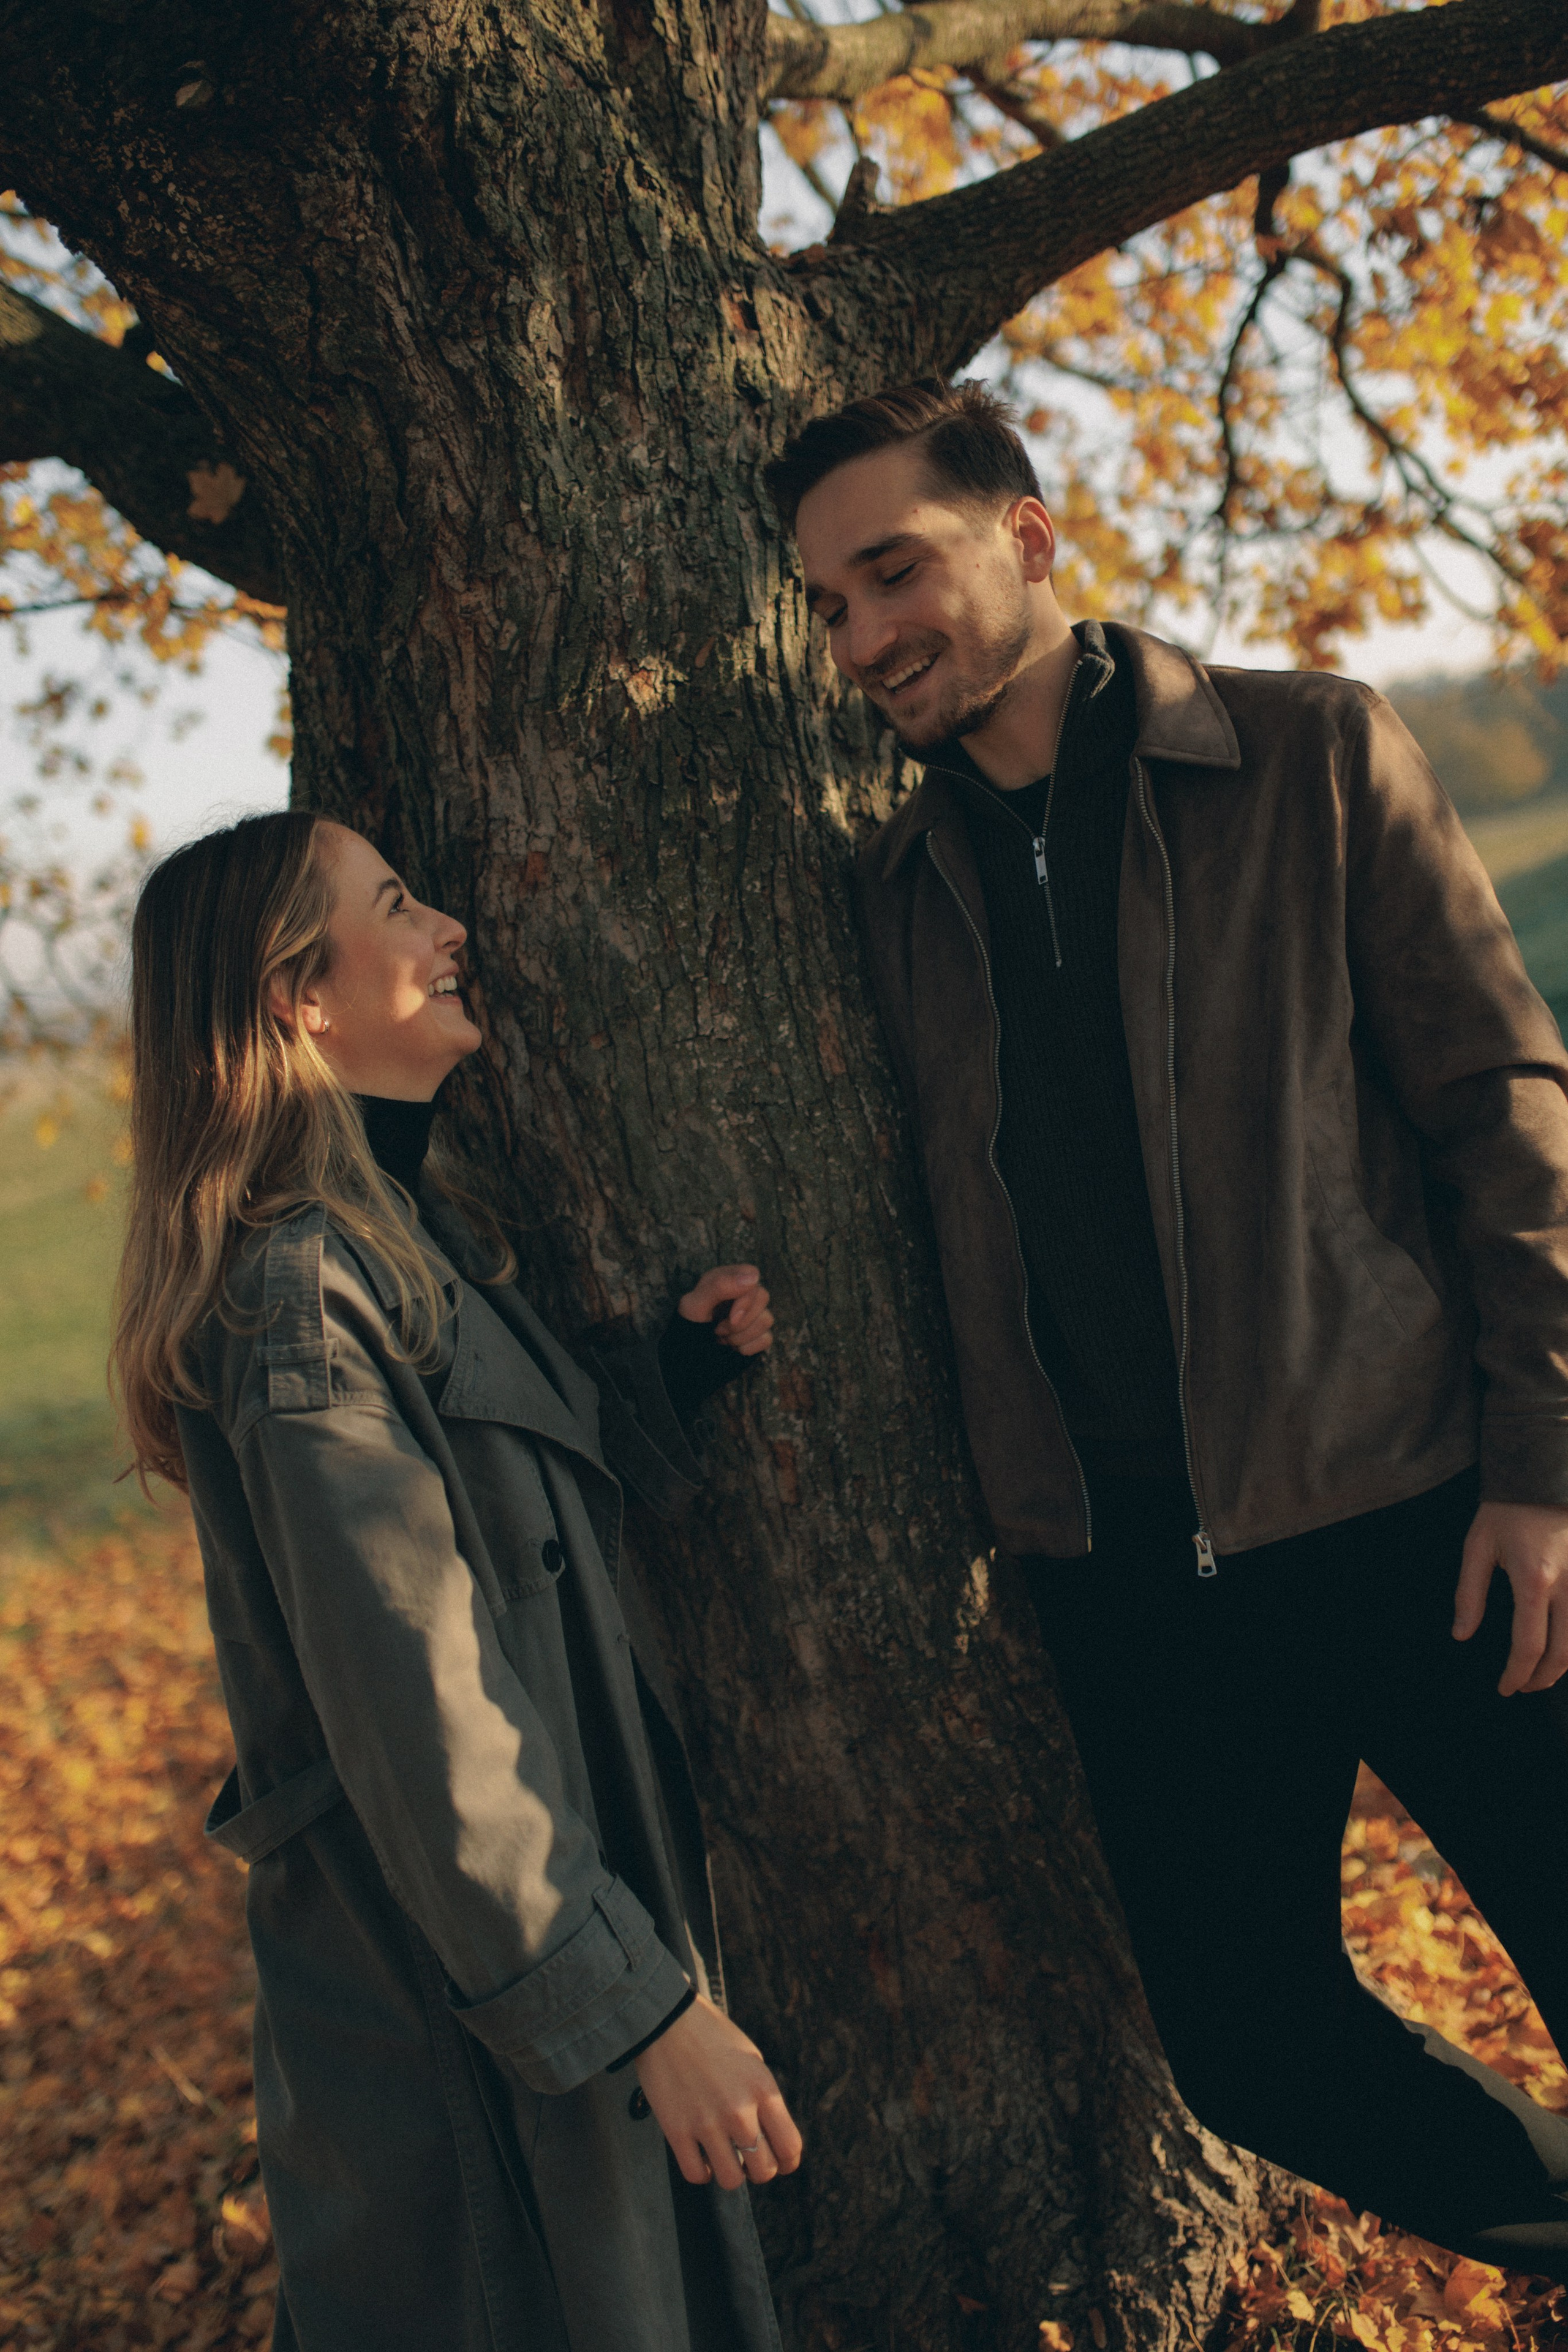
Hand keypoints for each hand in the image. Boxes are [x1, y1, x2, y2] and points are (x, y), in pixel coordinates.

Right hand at [633, 1993, 802, 2188]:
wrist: (666, 2021)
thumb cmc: (712, 2036)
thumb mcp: (752, 2060)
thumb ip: (763, 2098)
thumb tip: (769, 2137)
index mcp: (763, 2089)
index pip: (790, 2148)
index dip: (787, 2162)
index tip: (780, 2161)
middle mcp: (739, 2110)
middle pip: (764, 2170)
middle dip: (760, 2169)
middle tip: (748, 2158)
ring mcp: (706, 2122)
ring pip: (731, 2180)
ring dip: (731, 2173)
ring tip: (724, 2157)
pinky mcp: (676, 2130)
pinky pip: (696, 2174)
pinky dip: (702, 2172)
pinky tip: (701, 2157)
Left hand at [677, 1264, 773, 1357]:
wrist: (686, 1361)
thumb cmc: (686, 1329)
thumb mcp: (694, 1306)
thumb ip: (719, 1286)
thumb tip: (752, 1277)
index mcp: (724, 1280)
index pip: (751, 1275)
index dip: (746, 1298)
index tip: (732, 1318)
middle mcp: (740, 1295)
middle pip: (763, 1297)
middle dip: (740, 1321)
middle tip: (718, 1330)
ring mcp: (751, 1315)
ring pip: (766, 1320)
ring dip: (741, 1336)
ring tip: (722, 1338)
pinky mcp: (757, 1334)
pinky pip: (766, 1339)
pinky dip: (747, 1347)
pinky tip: (732, 1347)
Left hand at [1453, 1500, 1567, 1694]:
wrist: (1545, 1474)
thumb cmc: (1507, 1509)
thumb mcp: (1478, 1546)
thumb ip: (1469, 1593)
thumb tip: (1462, 1635)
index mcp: (1533, 1581)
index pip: (1529, 1647)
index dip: (1516, 1675)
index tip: (1505, 1688)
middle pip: (1563, 1654)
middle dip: (1541, 1679)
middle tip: (1523, 1687)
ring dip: (1564, 1667)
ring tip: (1542, 1674)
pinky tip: (1562, 1649)